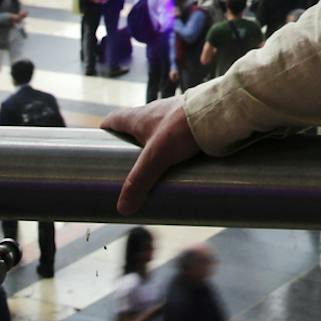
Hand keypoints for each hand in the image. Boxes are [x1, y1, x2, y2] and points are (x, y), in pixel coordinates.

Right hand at [102, 97, 200, 216]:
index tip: (100, 142)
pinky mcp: (192, 121)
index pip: (114, 118)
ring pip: (159, 131)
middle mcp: (156, 113)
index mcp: (140, 116)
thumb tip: (123, 208)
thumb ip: (140, 181)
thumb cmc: (184, 127)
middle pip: (136, 126)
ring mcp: (176, 115)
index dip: (106, 129)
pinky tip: (181, 161)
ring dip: (155, 146)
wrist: (220, 112)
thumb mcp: (157, 157)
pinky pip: (178, 134)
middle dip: (131, 144)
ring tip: (156, 168)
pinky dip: (175, 146)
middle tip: (129, 165)